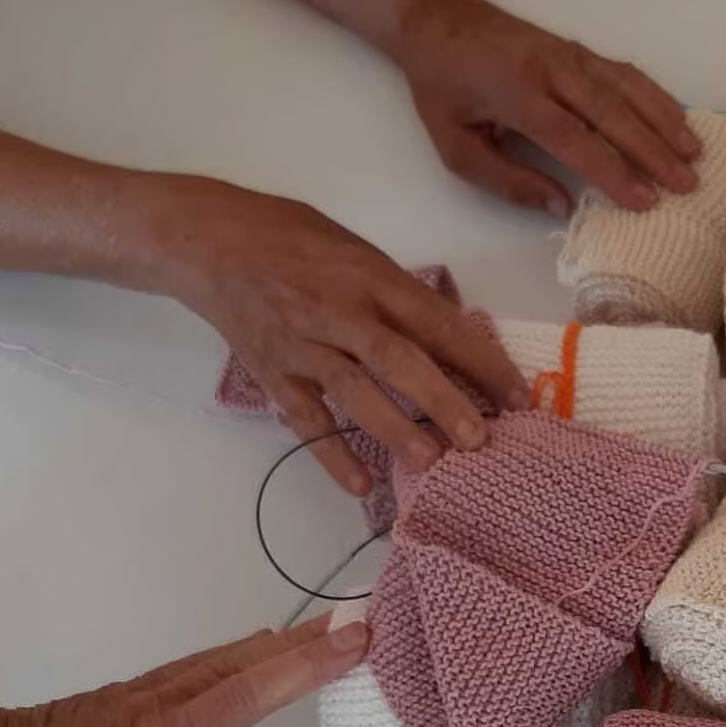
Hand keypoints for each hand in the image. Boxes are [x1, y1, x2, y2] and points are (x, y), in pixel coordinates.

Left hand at [0, 614, 395, 726]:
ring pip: (234, 665)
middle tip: (369, 637)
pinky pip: (206, 661)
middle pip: (252, 693)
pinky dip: (249, 647)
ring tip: (347, 624)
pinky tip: (281, 636)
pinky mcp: (140, 684)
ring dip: (293, 642)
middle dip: (312, 663)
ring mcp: (154, 704)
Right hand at [158, 178, 528, 495]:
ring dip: (393, 428)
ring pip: (352, 388)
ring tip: (429, 461)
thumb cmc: (293, 239)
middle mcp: (338, 309)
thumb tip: (453, 340)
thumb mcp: (355, 249)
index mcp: (371, 276)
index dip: (479, 358)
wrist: (208, 240)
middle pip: (396, 357)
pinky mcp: (271, 370)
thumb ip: (399, 294)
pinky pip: (303, 417)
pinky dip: (330, 452)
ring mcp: (302, 343)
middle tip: (480, 439)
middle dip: (442, 399)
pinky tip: (359, 487)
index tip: (517, 395)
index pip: (435, 321)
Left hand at [398, 0, 699, 215]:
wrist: (439, 19)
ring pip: (627, 89)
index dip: (612, 172)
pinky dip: (656, 96)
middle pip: (612, 113)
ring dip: (664, 121)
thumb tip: (561, 206)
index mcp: (518, 96)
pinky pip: (625, 73)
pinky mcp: (579, 49)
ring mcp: (570, 55)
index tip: (644, 200)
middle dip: (654, 151)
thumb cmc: (444, 89)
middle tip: (687, 184)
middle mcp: (551, 70)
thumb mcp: (456, 146)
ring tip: (695, 154)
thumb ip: (508, 180)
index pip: (575, 139)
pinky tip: (679, 118)